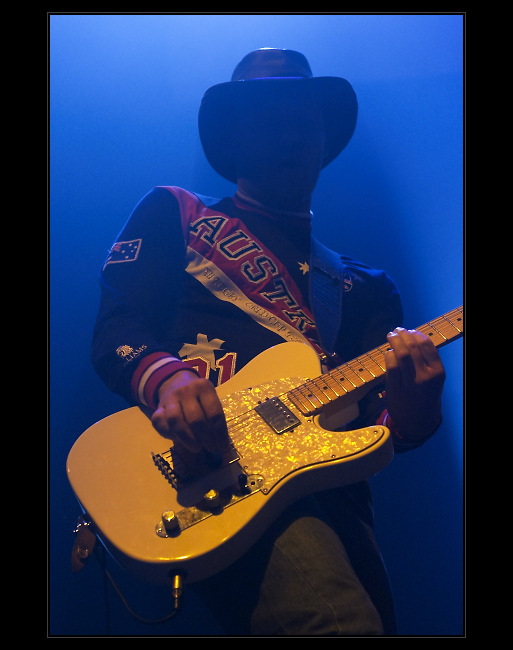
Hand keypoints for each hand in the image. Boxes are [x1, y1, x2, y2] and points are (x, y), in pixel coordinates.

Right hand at [151, 370, 230, 453]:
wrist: (175, 382)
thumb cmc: (198, 397)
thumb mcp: (210, 400)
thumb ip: (215, 419)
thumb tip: (222, 446)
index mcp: (204, 387)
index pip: (214, 413)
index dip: (219, 434)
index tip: (222, 447)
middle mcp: (186, 390)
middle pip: (195, 419)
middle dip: (204, 438)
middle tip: (210, 448)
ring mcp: (170, 398)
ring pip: (176, 421)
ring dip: (187, 438)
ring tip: (196, 447)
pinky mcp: (157, 408)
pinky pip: (160, 423)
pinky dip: (169, 435)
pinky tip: (178, 439)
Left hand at [384, 327, 445, 441]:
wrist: (418, 421)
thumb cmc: (426, 395)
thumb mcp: (434, 379)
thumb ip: (427, 361)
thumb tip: (412, 338)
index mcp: (438, 373)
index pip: (427, 345)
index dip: (417, 334)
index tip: (411, 331)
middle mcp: (425, 377)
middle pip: (412, 347)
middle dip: (403, 335)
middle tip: (398, 330)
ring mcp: (409, 384)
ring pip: (401, 355)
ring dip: (394, 341)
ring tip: (391, 335)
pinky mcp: (396, 389)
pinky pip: (390, 366)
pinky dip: (388, 356)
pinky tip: (388, 353)